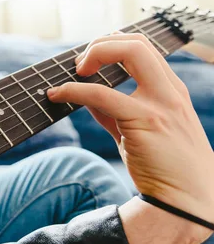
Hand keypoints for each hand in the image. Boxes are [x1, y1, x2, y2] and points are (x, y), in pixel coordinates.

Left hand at [48, 33, 213, 221]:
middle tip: (79, 63)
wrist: (186, 202)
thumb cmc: (164, 168)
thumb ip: (114, 111)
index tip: (91, 60)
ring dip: (94, 54)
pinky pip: (102, 94)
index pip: (144, 48)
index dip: (112, 44)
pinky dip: (74, 89)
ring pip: (129, 52)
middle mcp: (170, 91)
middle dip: (102, 43)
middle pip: (138, 42)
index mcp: (171, 91)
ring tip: (73, 72)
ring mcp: (161, 103)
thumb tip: (84, 96)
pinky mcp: (145, 121)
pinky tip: (57, 94)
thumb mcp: (140, 131)